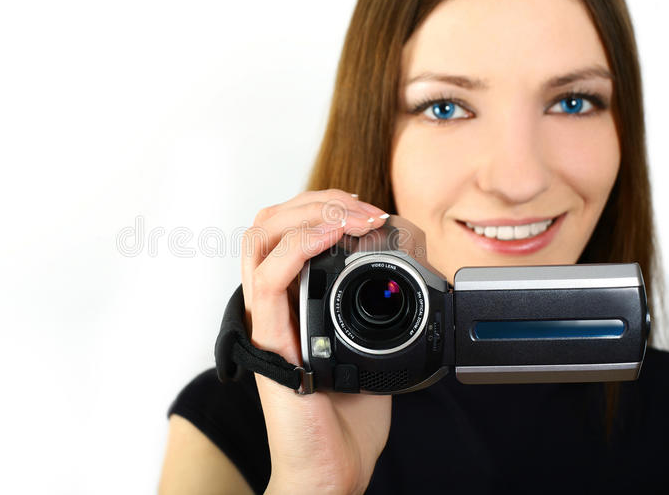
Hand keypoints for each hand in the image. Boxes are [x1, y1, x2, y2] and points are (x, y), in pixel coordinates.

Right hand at [240, 189, 391, 494]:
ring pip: (261, 237)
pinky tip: (330, 240)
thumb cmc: (346, 413)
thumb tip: (407, 274)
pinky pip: (269, 278)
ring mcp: (267, 320)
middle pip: (270, 221)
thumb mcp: (371, 342)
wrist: (332, 467)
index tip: (369, 212)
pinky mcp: (269, 342)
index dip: (324, 207)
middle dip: (319, 201)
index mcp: (290, 299)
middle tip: (363, 211)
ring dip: (309, 215)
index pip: (287, 229)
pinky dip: (298, 247)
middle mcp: (272, 303)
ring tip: (351, 220)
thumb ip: (373, 307)